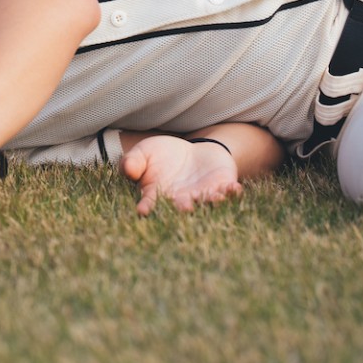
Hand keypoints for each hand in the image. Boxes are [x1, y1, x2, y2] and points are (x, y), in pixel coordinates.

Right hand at [120, 135, 241, 215]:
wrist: (192, 152)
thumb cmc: (163, 155)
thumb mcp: (144, 153)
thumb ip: (134, 161)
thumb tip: (127, 169)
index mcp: (159, 195)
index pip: (151, 204)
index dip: (147, 208)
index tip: (142, 210)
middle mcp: (181, 200)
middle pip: (182, 206)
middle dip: (184, 207)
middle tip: (185, 207)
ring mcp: (203, 195)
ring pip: (208, 202)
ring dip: (212, 201)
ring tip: (215, 198)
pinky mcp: (221, 187)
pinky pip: (228, 192)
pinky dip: (232, 192)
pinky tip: (234, 189)